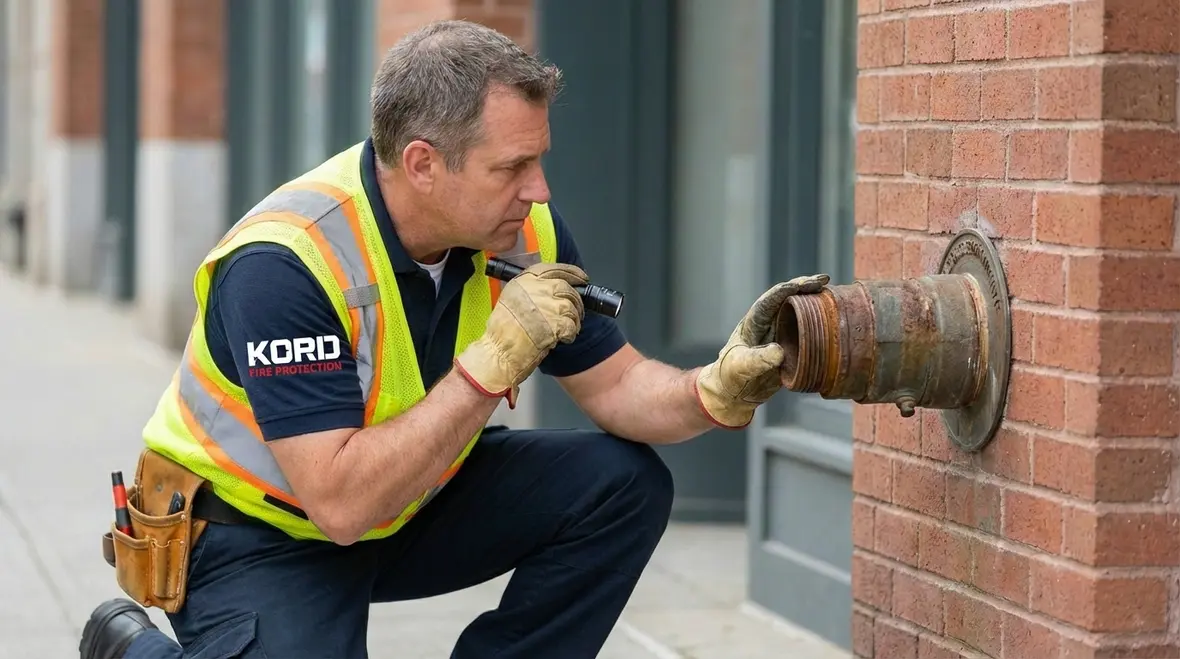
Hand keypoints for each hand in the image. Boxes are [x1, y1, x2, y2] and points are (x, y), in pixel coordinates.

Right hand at [454, 262, 588, 407]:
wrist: (500, 353)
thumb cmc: (502, 332)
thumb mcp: (512, 300)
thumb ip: (532, 291)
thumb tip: (552, 291)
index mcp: (525, 281)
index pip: (554, 269)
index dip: (572, 273)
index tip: (581, 278)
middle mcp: (537, 288)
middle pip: (567, 289)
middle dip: (574, 302)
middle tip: (574, 313)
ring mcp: (548, 304)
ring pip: (572, 307)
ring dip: (572, 320)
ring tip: (563, 330)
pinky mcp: (556, 322)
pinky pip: (572, 325)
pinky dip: (570, 334)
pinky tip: (561, 339)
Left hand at [694, 273, 829, 427]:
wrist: (735, 392)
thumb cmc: (731, 377)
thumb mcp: (741, 368)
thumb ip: (757, 360)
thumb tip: (779, 352)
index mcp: (754, 322)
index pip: (770, 301)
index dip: (785, 291)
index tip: (800, 285)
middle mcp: (768, 322)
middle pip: (788, 297)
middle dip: (804, 286)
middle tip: (824, 279)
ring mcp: (780, 332)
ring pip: (799, 309)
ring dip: (815, 299)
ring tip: (832, 290)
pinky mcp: (790, 344)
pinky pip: (808, 328)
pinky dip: (821, 320)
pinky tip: (835, 316)